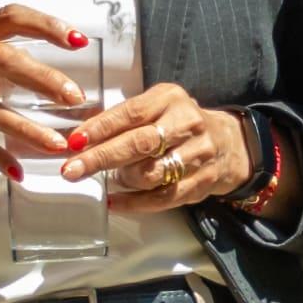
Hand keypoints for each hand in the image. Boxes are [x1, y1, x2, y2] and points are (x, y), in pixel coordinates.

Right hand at [0, 2, 98, 177]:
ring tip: (59, 145)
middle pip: (2, 58)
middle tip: (75, 97)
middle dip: (43, 78)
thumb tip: (67, 77)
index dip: (46, 26)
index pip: (11, 17)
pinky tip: (19, 172)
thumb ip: (14, 57)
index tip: (79, 40)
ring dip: (28, 128)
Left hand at [63, 83, 259, 212]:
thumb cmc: (180, 124)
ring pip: (151, 173)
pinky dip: (134, 203)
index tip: (75, 141)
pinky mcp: (201, 182)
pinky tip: (115, 201)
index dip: (100, 128)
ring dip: (123, 179)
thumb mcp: (157, 107)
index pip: (131, 113)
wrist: (230, 143)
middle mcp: (186, 124)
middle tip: (72, 169)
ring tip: (110, 178)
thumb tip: (80, 136)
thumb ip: (124, 118)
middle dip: (100, 158)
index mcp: (170, 99)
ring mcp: (197, 154)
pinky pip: (162, 198)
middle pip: (139, 143)